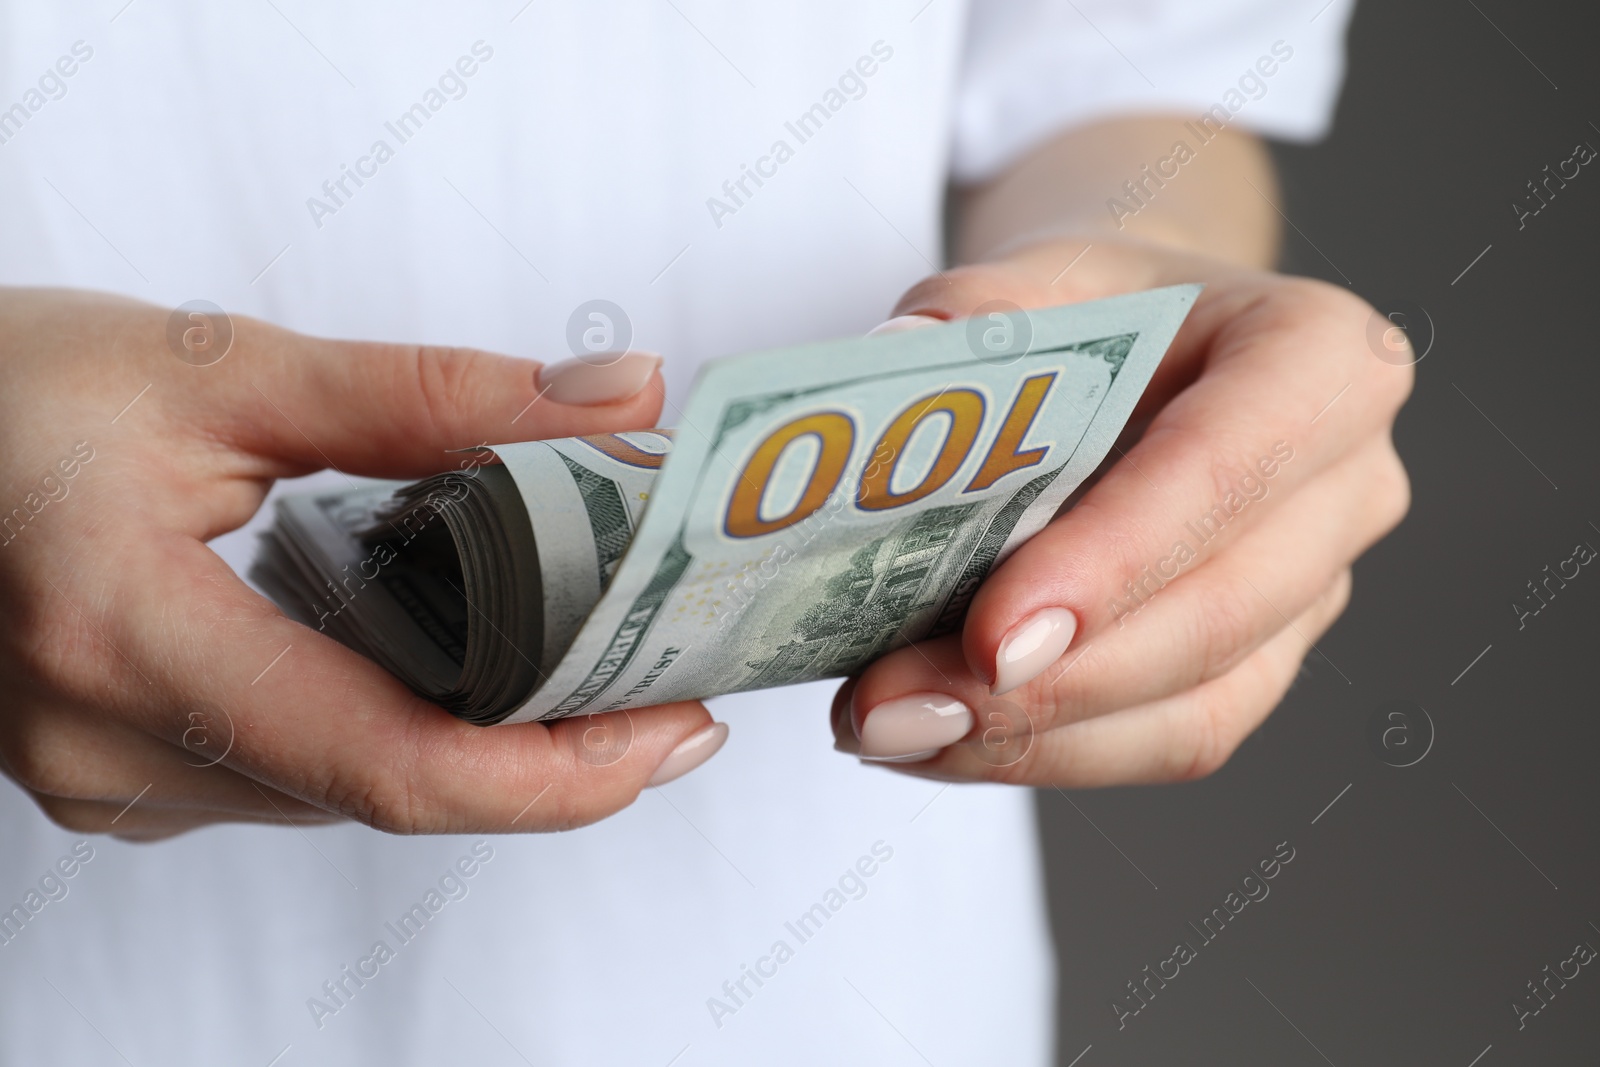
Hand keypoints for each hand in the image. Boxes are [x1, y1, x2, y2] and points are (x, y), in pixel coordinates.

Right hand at [0, 288, 723, 840]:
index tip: (670, 727)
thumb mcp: (220, 367)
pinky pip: (297, 778)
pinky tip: (468, 674)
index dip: (556, 772)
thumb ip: (429, 390)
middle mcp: (111, 746)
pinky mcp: (122, 774)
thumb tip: (609, 399)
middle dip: (546, 754)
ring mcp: (110, 778)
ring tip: (594, 669)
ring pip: (347, 793)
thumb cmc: (2, 392)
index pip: (388, 765)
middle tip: (667, 685)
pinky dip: (398, 732)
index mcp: (126, 636)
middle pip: (387, 791)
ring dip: (478, 746)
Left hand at [834, 237, 1411, 784]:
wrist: (1154, 346)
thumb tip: (894, 356)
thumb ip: (977, 306)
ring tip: (890, 727)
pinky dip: (1045, 753)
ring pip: (1196, 707)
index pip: (1226, 469)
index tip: (993, 637)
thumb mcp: (1044, 272)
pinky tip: (936, 739)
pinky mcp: (1262, 663)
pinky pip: (1167, 739)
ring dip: (1034, 738)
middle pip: (1215, 615)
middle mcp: (1347, 485)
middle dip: (1051, 683)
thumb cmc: (1108, 307)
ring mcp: (1314, 590)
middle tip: (893, 705)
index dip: (1113, 562)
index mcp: (1324, 361)